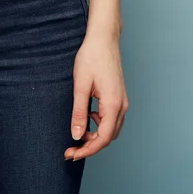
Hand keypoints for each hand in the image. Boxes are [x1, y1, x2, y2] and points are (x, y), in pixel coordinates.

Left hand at [65, 36, 128, 160]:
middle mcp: (121, 106)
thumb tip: (76, 135)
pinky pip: (111, 119)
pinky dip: (99, 125)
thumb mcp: (80, 86)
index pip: (102, 138)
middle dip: (90, 146)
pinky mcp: (119, 97)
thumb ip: (79, 112)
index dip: (87, 150)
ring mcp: (122, 101)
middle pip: (108, 137)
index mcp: (112, 104)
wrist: (103, 39)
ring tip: (77, 134)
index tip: (71, 154)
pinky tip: (87, 116)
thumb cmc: (91, 58)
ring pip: (111, 130)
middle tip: (70, 149)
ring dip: (95, 137)